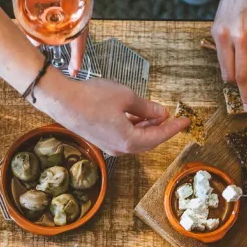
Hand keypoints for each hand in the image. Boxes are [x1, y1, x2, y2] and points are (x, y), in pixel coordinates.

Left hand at [0, 0, 87, 75]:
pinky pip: (36, 24)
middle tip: (64, 75)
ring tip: (43, 64)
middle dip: (65, 54)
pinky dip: (32, 35)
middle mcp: (64, 5)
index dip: (78, 52)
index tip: (75, 69)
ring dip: (47, 46)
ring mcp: (49, 5)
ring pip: (51, 32)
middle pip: (68, 35)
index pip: (81, 30)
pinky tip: (26, 44)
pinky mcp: (34, 3)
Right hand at [34, 70, 187, 155]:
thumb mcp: (126, 98)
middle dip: (161, 129)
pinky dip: (134, 127)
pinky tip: (136, 115)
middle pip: (148, 141)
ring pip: (135, 139)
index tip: (185, 121)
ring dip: (147, 127)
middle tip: (173, 117)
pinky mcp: (100, 139)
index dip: (173, 128)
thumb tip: (161, 113)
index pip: (158, 137)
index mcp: (129, 141)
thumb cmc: (92, 98)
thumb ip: (146, 107)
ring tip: (156, 114)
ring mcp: (108, 145)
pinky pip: (123, 136)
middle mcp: (119, 148)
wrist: (61, 100)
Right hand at [211, 0, 246, 110]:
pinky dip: (231, 58)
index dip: (246, 95)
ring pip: (222, 68)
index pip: (242, 77)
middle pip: (228, 76)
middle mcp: (226, 37)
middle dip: (240, 84)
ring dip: (235, 71)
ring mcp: (216, 34)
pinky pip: (220, 54)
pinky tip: (242, 47)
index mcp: (244, 38)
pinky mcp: (213, 30)